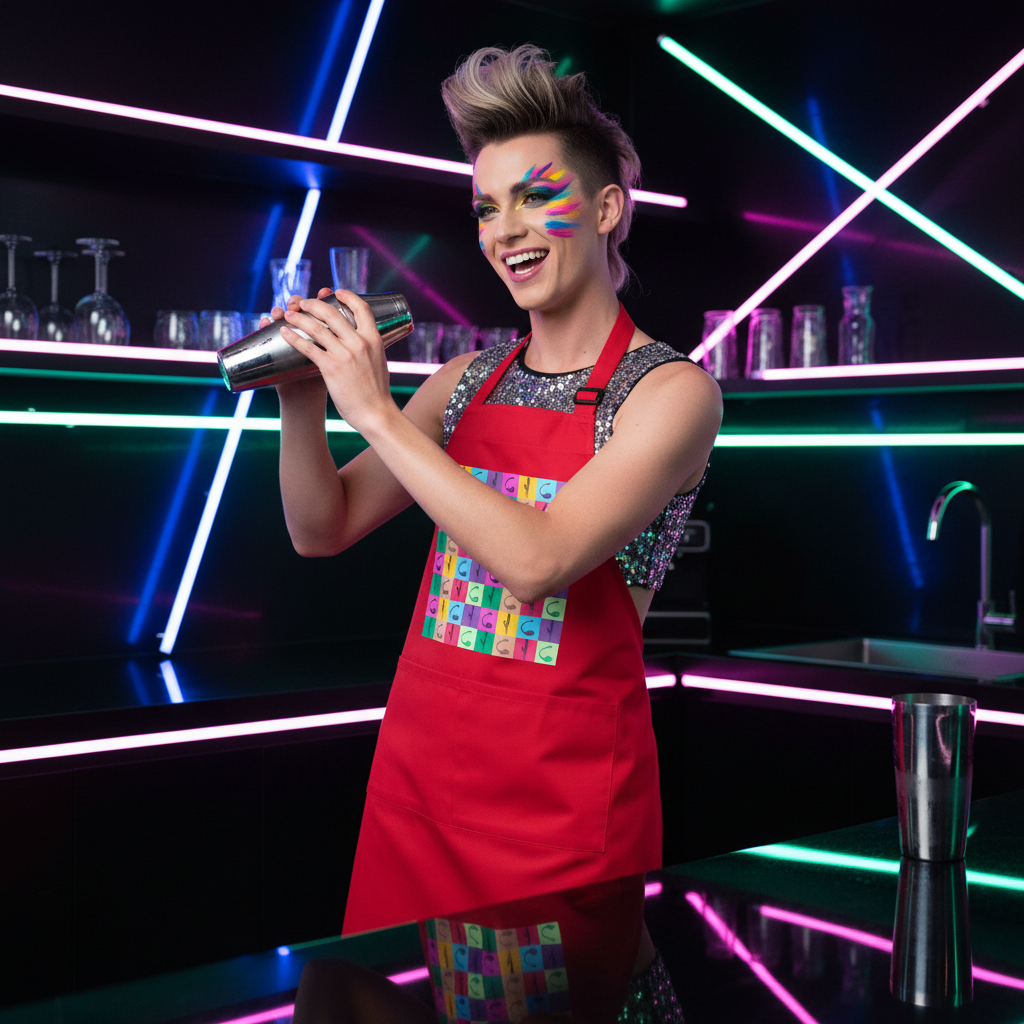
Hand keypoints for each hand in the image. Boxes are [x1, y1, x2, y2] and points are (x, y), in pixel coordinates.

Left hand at [278, 287, 394, 431]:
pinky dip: (293, 337)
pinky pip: (308, 347)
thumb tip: (361, 341)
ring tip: (288, 314)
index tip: (336, 291)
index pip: (361, 307)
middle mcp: (359, 342)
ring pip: (316, 327)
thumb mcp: (379, 362)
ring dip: (298, 317)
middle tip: (303, 303)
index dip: (347, 296)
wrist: (376, 413)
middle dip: (313, 304)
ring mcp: (344, 354)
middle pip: (332, 313)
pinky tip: (284, 333)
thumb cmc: (377, 393)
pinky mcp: (331, 367)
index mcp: (374, 339)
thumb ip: (369, 349)